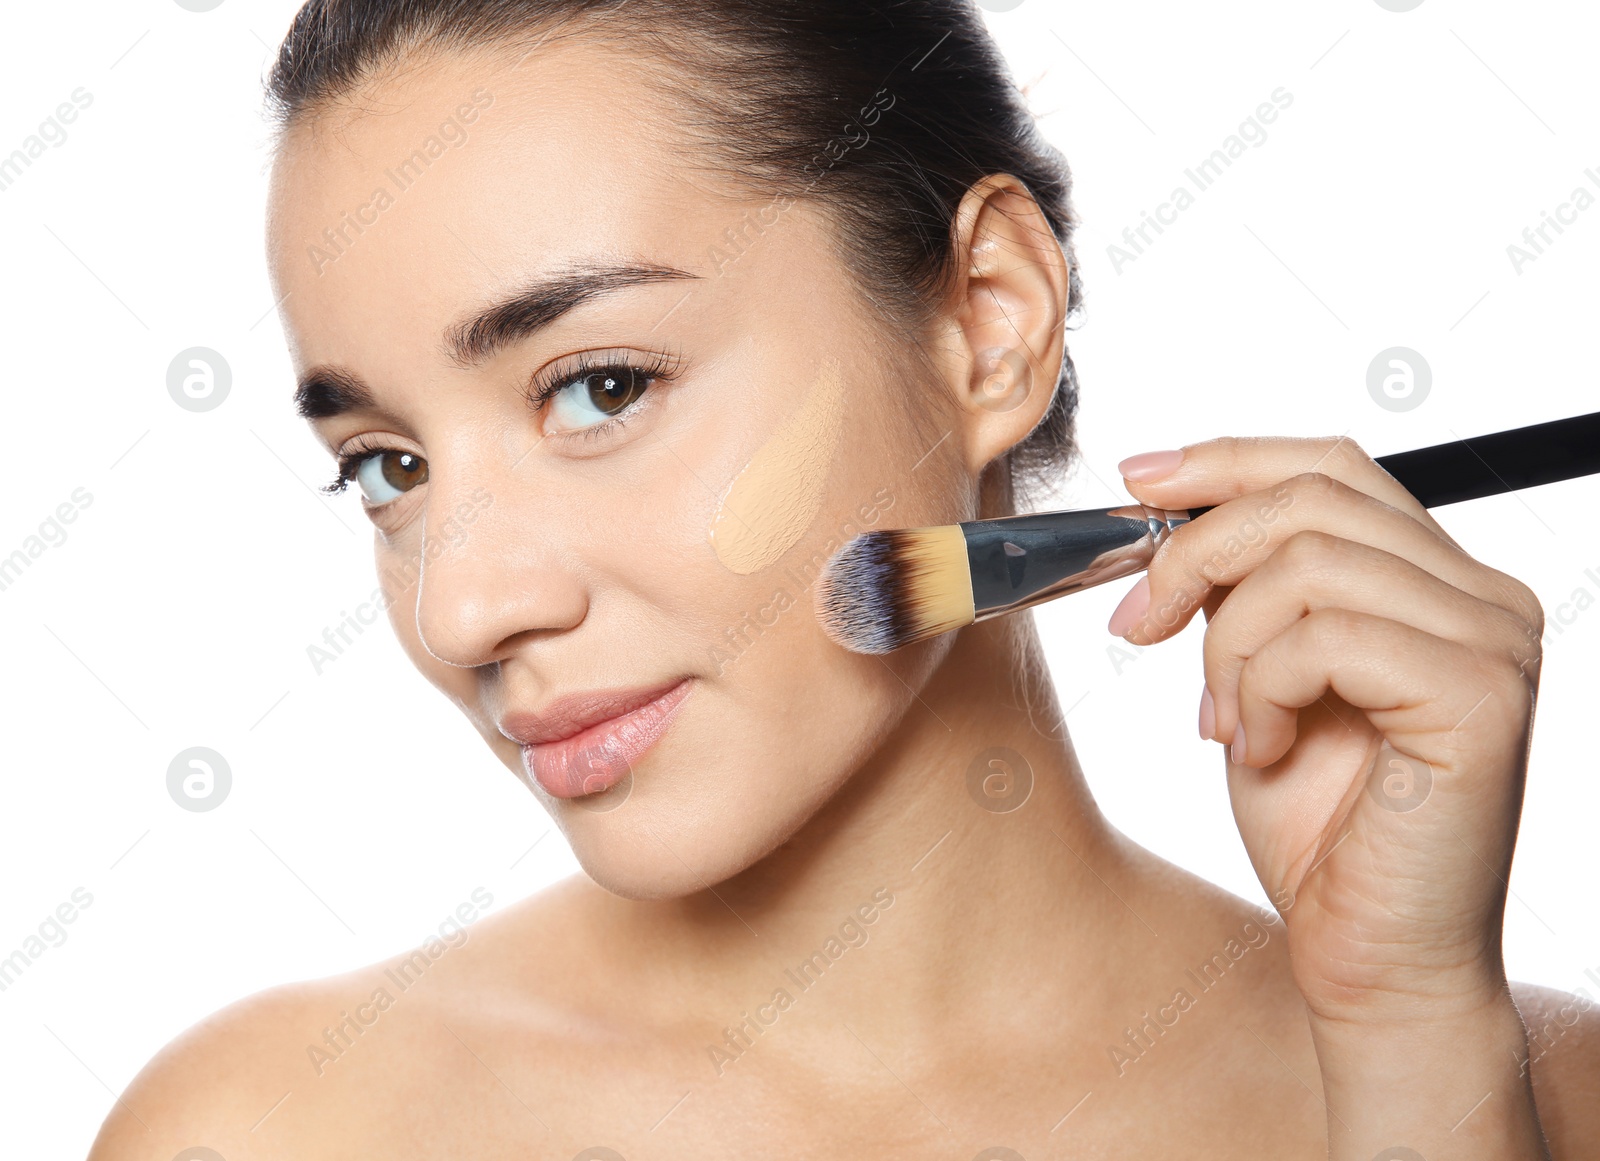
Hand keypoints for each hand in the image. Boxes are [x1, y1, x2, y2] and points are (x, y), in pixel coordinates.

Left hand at [1109, 436, 1543, 1025]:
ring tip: (1223, 721)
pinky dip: (1260, 688)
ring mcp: (1494, 642)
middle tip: (1138, 625)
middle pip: (1311, 497)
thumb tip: (1172, 512)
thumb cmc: (1316, 828)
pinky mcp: (1479, 696)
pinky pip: (1325, 635)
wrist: (1367, 954)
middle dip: (1194, 552)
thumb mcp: (1257, 679)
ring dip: (1227, 644)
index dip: (1225, 460)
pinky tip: (1261, 748)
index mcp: (1437, 583)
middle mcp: (1482, 598)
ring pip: (1306, 562)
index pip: (1331, 467)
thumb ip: (1244, 594)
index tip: (1134, 479)